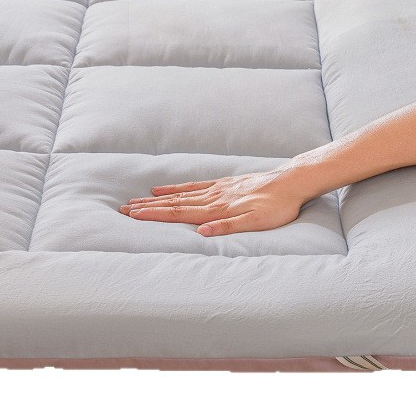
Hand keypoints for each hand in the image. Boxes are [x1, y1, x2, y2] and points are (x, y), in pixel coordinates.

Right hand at [118, 169, 314, 236]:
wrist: (291, 182)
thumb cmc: (277, 207)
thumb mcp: (257, 223)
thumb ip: (228, 228)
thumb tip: (201, 233)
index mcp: (218, 209)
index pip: (180, 214)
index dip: (155, 215)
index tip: (134, 216)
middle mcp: (213, 198)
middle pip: (174, 203)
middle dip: (148, 207)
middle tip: (124, 209)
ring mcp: (217, 189)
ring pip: (180, 194)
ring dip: (157, 198)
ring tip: (137, 199)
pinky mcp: (223, 184)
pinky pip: (194, 185)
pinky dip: (177, 188)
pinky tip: (165, 188)